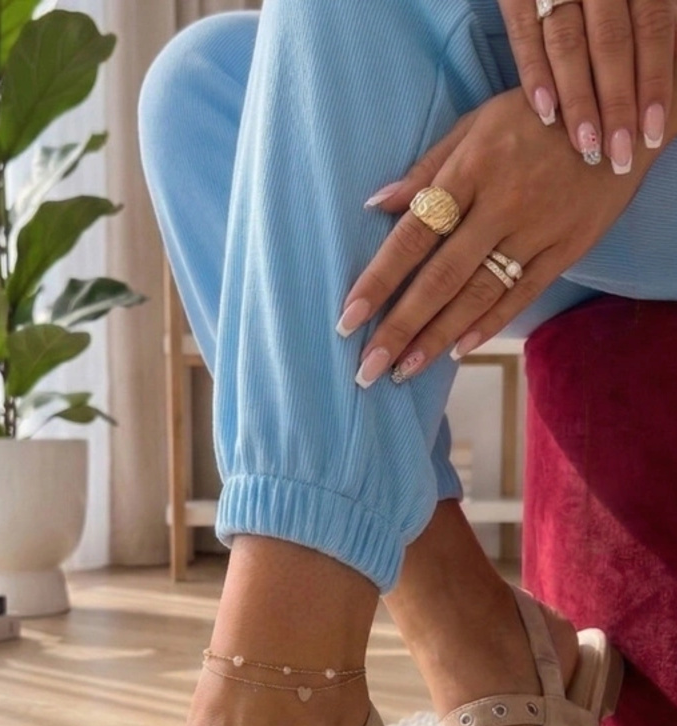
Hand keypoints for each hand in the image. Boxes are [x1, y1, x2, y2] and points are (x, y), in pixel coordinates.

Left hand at [337, 88, 658, 386]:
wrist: (617, 114)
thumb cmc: (533, 117)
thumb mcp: (477, 123)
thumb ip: (427, 168)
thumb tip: (377, 205)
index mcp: (471, 171)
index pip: (413, 236)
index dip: (379, 281)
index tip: (348, 320)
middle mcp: (500, 206)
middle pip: (440, 278)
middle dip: (399, 328)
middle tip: (367, 369)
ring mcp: (536, 232)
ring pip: (477, 295)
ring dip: (436, 338)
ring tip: (403, 371)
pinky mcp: (565, 249)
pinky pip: (520, 294)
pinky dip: (487, 324)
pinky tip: (457, 351)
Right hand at [499, 0, 675, 169]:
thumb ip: (651, 24)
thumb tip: (670, 76)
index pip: (653, 27)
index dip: (656, 81)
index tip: (651, 131)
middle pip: (612, 42)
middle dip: (616, 102)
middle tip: (616, 154)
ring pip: (569, 43)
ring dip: (577, 99)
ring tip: (585, 146)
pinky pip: (524, 32)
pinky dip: (533, 73)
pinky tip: (544, 113)